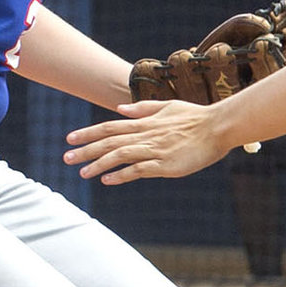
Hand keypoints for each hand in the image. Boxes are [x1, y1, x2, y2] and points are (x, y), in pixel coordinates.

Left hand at [64, 98, 230, 183]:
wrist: (219, 127)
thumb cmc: (197, 117)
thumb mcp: (168, 106)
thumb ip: (143, 109)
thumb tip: (120, 109)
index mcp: (146, 122)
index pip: (110, 126)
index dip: (88, 133)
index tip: (70, 138)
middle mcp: (146, 135)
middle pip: (109, 141)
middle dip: (86, 150)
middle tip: (66, 158)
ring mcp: (155, 150)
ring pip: (119, 155)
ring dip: (99, 164)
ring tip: (82, 173)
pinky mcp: (165, 165)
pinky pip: (138, 170)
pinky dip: (121, 175)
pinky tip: (107, 180)